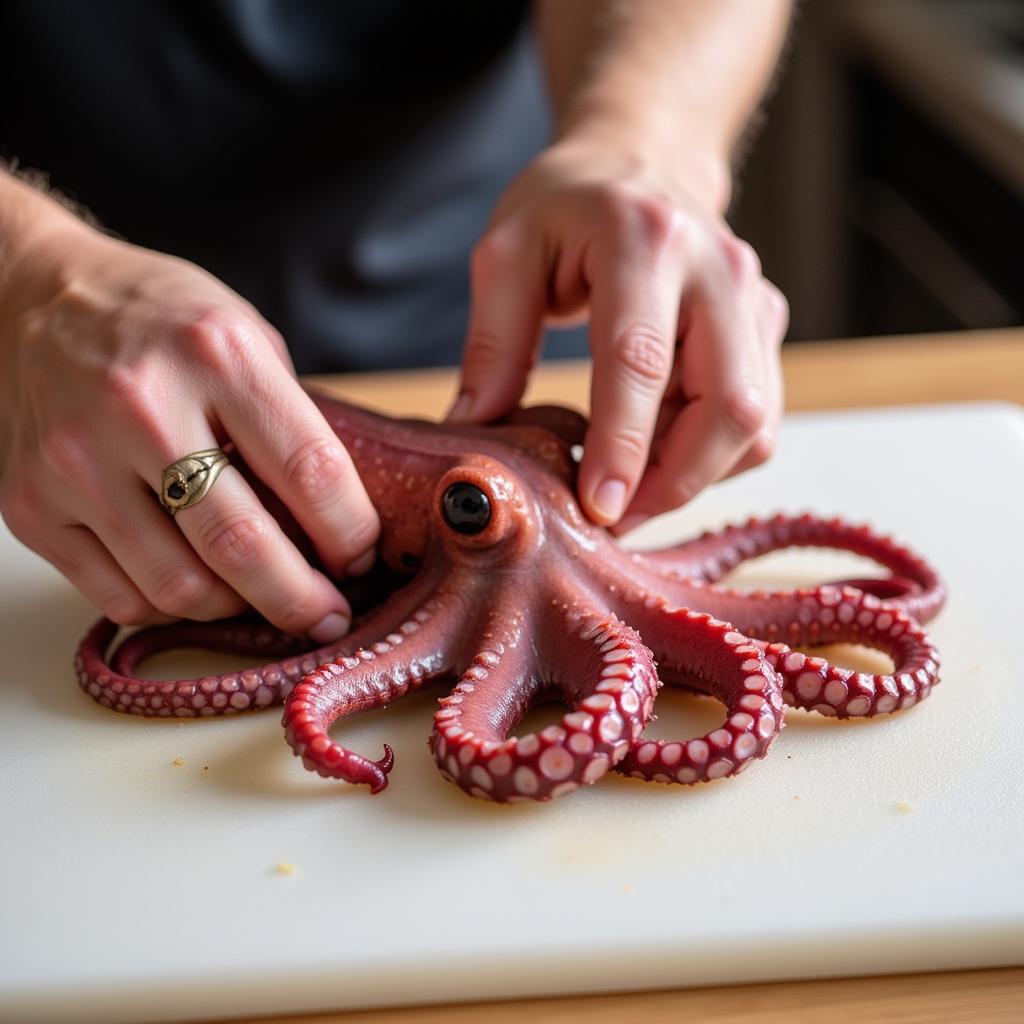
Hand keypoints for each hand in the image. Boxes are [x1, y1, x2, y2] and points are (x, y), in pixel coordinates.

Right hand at [0, 225, 378, 638]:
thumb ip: (289, 421)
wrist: (32, 298)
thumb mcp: (244, 335)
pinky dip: (173, 608)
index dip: (350, 532)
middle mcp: (140, 406)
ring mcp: (75, 462)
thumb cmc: (158, 320)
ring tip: (262, 597)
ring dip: (239, 609)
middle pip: (242, 545)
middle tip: (329, 616)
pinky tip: (199, 586)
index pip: (308, 470)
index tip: (361, 557)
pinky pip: (120, 597)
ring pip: (180, 588)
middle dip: (302, 599)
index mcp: (215, 353)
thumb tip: (338, 521)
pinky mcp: (30, 507)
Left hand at [449, 137, 787, 530]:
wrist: (643, 161)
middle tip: (613, 518)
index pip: (640, 362)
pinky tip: (656, 450)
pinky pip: (756, 421)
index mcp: (646, 240)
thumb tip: (475, 431)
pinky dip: (709, 455)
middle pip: (729, 407)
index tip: (597, 510)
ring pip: (753, 426)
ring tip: (627, 482)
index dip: (622, 447)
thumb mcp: (507, 253)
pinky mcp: (766, 328)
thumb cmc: (568, 205)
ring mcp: (755, 300)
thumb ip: (492, 342)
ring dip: (692, 476)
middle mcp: (720, 270)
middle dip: (674, 482)